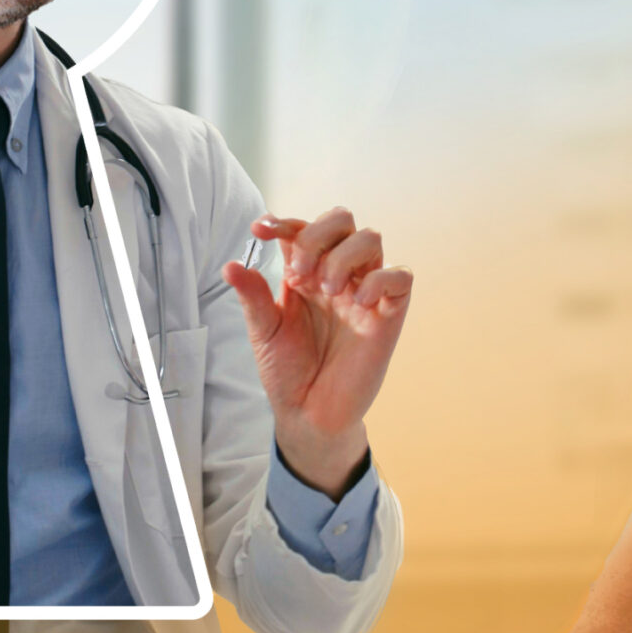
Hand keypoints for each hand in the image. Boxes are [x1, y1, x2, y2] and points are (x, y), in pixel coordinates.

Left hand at [220, 206, 411, 494]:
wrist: (308, 412)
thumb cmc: (288, 368)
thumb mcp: (263, 330)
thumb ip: (252, 296)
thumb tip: (231, 265)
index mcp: (304, 273)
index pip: (300, 229)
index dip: (282, 222)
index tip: (259, 231)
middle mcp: (335, 275)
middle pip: (342, 220)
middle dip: (316, 235)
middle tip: (298, 274)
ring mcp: (364, 292)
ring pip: (370, 239)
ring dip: (342, 256)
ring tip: (324, 290)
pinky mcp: (388, 315)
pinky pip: (400, 277)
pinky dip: (378, 279)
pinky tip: (355, 301)